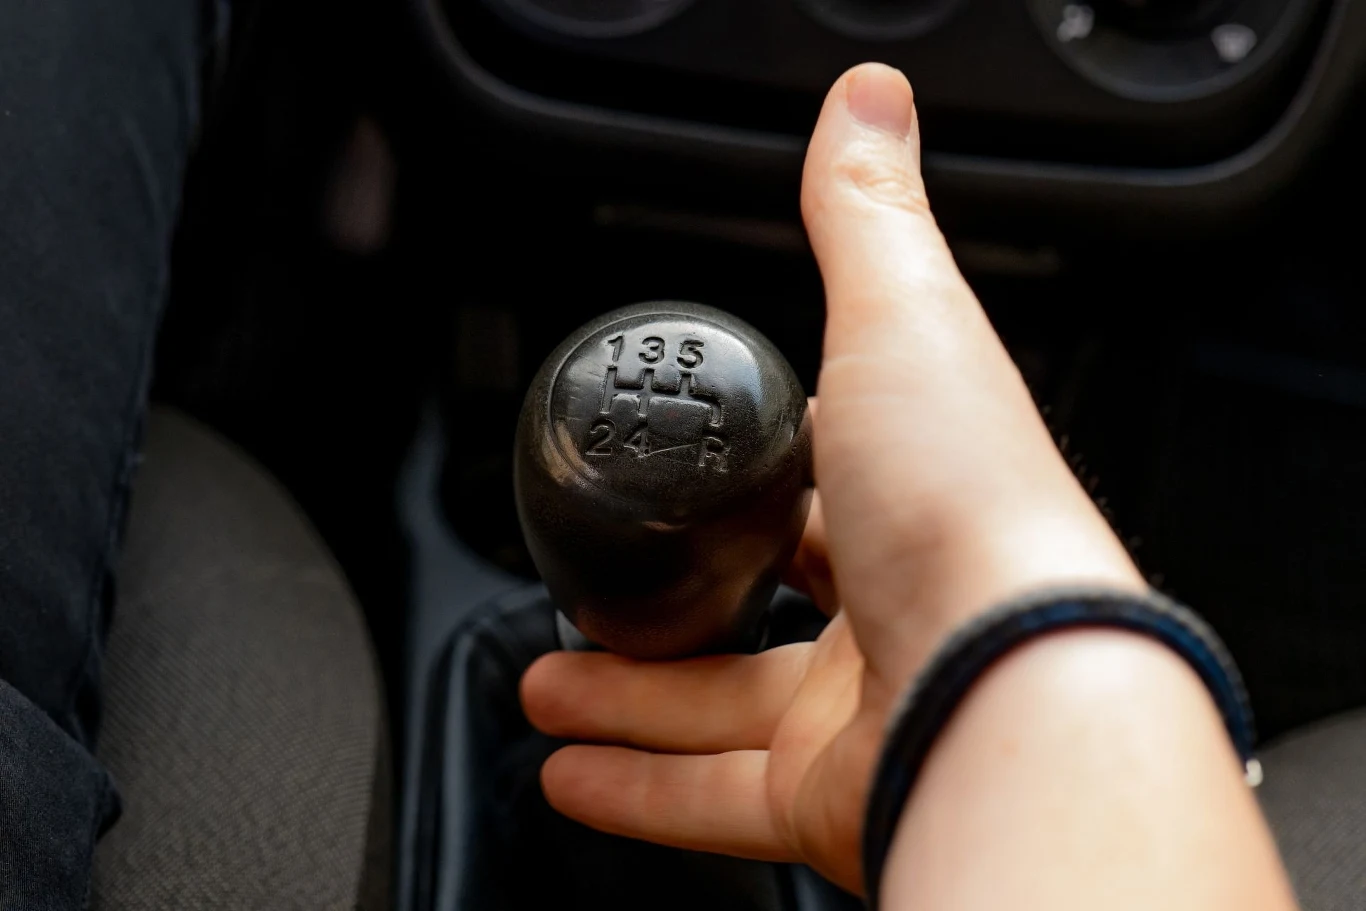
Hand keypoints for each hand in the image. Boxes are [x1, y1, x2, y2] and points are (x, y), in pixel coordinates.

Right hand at [520, 63, 1143, 893]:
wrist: (1011, 690)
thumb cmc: (973, 508)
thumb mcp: (901, 319)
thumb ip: (864, 219)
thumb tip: (863, 106)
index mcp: (920, 500)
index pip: (833, 487)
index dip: (766, 478)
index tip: (707, 473)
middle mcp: (900, 613)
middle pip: (763, 610)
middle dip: (671, 600)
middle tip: (599, 590)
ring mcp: (867, 716)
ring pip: (725, 711)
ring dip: (628, 697)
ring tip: (544, 680)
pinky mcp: (835, 800)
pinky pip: (718, 800)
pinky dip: (639, 791)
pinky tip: (567, 769)